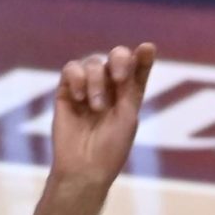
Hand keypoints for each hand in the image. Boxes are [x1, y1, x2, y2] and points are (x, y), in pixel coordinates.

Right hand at [50, 42, 155, 185]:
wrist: (84, 169)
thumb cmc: (111, 149)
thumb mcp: (128, 114)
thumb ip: (133, 82)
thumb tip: (146, 45)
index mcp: (128, 96)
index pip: (138, 68)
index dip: (143, 57)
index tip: (148, 49)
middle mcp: (109, 89)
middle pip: (116, 56)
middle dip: (119, 60)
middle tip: (119, 78)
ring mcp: (87, 89)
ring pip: (93, 63)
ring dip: (96, 82)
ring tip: (95, 107)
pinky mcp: (66, 92)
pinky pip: (71, 69)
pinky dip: (77, 78)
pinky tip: (80, 98)